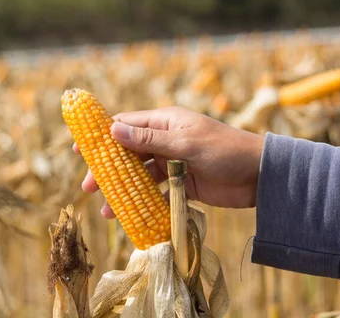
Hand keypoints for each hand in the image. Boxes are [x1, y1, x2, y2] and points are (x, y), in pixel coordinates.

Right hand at [72, 106, 264, 218]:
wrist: (259, 176)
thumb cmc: (225, 150)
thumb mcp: (186, 143)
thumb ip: (149, 141)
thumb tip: (113, 131)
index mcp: (165, 123)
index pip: (126, 126)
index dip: (102, 137)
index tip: (80, 151)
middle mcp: (166, 141)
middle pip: (128, 154)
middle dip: (108, 170)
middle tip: (89, 188)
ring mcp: (173, 163)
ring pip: (140, 176)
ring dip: (124, 191)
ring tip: (107, 210)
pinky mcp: (182, 184)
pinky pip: (157, 193)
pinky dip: (145, 203)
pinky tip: (133, 217)